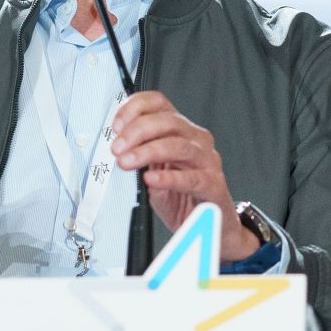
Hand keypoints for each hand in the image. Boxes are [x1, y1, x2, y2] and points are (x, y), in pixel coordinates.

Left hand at [110, 91, 259, 261]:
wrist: (210, 226)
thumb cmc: (183, 199)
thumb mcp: (153, 173)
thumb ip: (139, 158)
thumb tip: (118, 148)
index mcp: (181, 131)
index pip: (159, 104)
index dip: (135, 109)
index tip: (116, 125)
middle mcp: (197, 141)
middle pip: (169, 121)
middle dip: (137, 132)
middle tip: (118, 148)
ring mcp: (208, 162)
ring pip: (179, 146)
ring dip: (148, 152)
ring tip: (129, 162)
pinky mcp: (214, 185)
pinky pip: (192, 178)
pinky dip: (169, 177)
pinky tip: (153, 179)